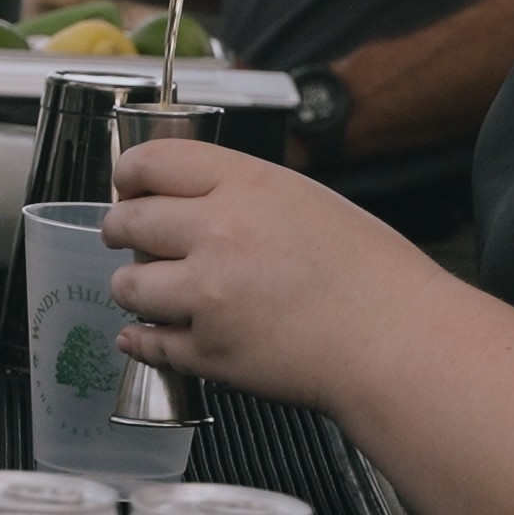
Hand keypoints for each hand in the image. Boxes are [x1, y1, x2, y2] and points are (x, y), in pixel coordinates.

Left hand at [103, 142, 448, 413]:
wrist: (395, 340)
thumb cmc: (370, 273)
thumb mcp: (306, 199)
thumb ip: (242, 193)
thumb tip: (186, 200)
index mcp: (246, 187)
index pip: (153, 163)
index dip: (128, 174)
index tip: (125, 184)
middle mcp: (218, 235)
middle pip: (128, 221)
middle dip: (118, 229)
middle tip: (122, 235)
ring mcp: (209, 296)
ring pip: (128, 285)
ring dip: (132, 287)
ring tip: (149, 290)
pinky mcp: (209, 351)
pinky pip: (148, 343)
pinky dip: (144, 340)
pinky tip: (151, 334)